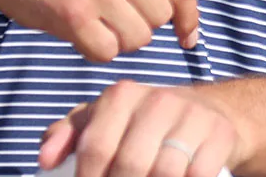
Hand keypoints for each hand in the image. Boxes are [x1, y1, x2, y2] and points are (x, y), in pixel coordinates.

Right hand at [0, 0, 200, 61]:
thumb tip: (180, 9)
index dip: (188, 17)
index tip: (187, 37)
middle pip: (159, 17)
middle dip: (141, 25)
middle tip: (112, 18)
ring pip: (137, 38)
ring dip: (118, 40)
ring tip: (94, 23)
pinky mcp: (73, 13)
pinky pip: (106, 52)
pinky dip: (95, 51)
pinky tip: (79, 34)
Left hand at [39, 79, 243, 176]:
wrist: (209, 113)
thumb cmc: (143, 123)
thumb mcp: (104, 119)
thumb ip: (68, 134)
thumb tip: (44, 159)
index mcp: (122, 95)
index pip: (95, 148)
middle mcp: (158, 100)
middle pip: (129, 165)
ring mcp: (193, 116)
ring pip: (164, 173)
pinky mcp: (221, 134)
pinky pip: (198, 175)